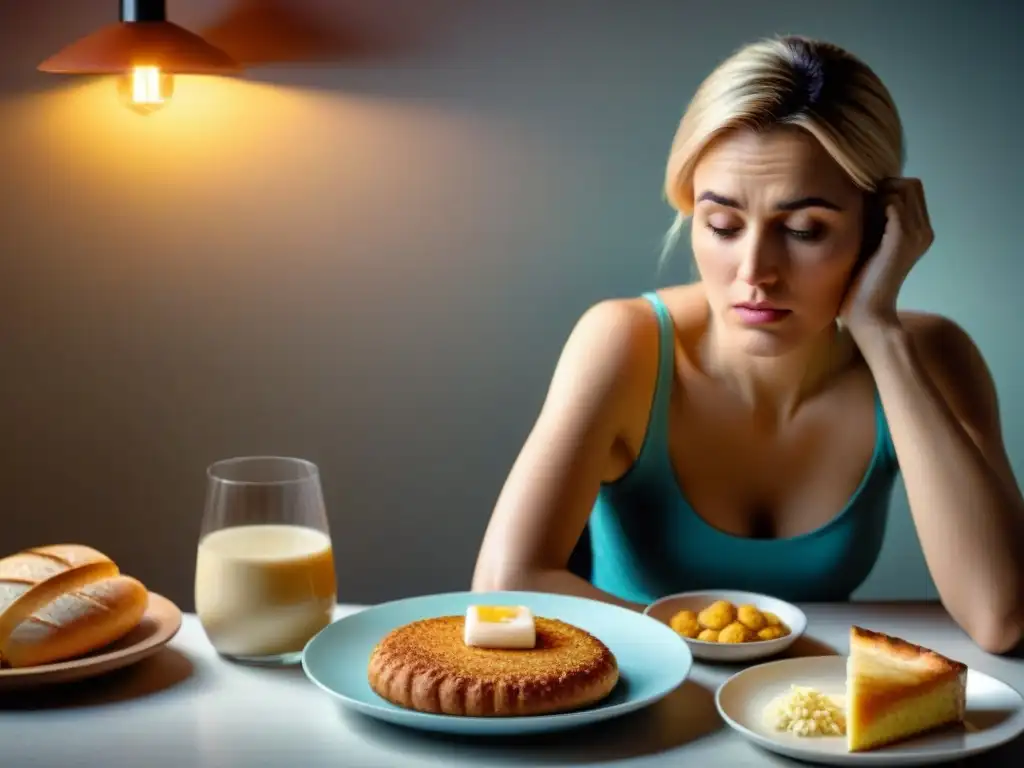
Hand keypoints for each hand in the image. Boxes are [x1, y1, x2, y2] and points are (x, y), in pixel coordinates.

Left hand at [840, 178, 933, 334]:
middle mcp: (924, 231)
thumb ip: (874, 221)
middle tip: (864, 211)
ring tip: (863, 219)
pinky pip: (894, 203)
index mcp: (919, 232)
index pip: (912, 188)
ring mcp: (916, 234)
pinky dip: (876, 204)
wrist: (868, 312)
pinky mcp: (902, 240)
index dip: (887, 189)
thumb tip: (863, 194)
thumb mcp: (870, 244)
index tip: (866, 207)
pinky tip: (863, 224)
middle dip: (884, 188)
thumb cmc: (861, 281)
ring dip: (879, 196)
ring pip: (904, 189)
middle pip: (911, 184)